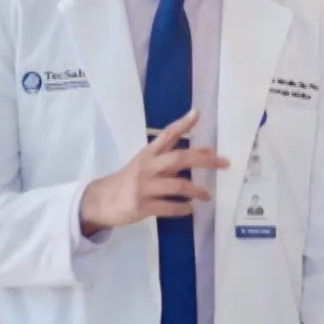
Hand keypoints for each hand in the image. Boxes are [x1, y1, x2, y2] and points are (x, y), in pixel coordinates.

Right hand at [79, 111, 230, 234]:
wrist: (99, 201)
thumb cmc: (127, 180)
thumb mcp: (144, 163)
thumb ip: (169, 157)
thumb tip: (205, 152)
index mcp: (147, 154)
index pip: (167, 135)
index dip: (182, 124)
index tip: (197, 113)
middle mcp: (147, 167)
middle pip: (179, 158)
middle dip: (204, 159)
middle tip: (224, 162)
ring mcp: (144, 187)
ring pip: (178, 186)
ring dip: (197, 190)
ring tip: (208, 195)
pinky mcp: (142, 206)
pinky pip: (168, 207)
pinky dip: (183, 209)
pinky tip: (190, 209)